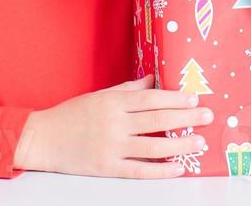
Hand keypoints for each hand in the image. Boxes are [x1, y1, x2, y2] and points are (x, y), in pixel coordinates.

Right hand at [13, 73, 210, 177]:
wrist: (43, 138)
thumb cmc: (70, 114)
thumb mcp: (99, 95)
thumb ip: (127, 90)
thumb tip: (153, 80)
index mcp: (113, 102)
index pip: (151, 99)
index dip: (175, 98)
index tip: (194, 98)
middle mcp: (115, 123)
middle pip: (158, 120)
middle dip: (186, 118)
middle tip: (207, 116)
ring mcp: (112, 147)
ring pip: (154, 146)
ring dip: (180, 145)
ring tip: (199, 142)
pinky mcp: (107, 168)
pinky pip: (140, 170)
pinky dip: (161, 170)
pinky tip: (179, 168)